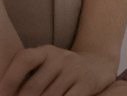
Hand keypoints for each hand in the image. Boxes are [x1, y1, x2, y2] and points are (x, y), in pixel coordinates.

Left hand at [0, 47, 114, 95]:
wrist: (100, 64)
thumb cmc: (63, 69)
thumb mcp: (46, 64)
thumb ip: (27, 75)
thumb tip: (5, 93)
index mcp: (46, 52)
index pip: (25, 59)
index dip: (9, 79)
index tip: (1, 95)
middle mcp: (61, 58)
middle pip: (34, 86)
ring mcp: (75, 70)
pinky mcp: (87, 83)